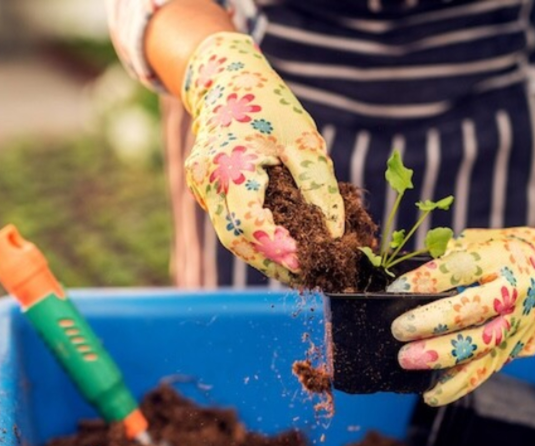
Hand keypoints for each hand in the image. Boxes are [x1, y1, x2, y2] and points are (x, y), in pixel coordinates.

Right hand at [181, 32, 343, 282]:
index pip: (248, 223)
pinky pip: (229, 223)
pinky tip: (282, 242)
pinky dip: (255, 236)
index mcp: (228, 165)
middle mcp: (206, 181)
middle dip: (272, 262)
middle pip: (236, 239)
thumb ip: (319, 186)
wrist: (227, 82)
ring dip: (264, 254)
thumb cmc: (269, 106)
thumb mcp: (303, 140)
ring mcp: (200, 189)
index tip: (307, 260)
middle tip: (309, 274)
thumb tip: (334, 234)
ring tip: (300, 265)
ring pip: (231, 236)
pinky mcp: (204, 192)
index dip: (278, 247)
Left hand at [387, 209, 534, 405]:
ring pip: (480, 346)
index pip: (462, 268)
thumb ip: (450, 256)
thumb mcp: (487, 241)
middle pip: (473, 310)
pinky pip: (486, 370)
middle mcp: (516, 292)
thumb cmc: (512, 253)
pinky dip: (457, 385)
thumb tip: (406, 281)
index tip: (396, 289)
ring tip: (406, 360)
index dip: (428, 279)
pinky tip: (429, 393)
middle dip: (432, 322)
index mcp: (504, 257)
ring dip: (440, 357)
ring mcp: (520, 324)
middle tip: (398, 330)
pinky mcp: (519, 349)